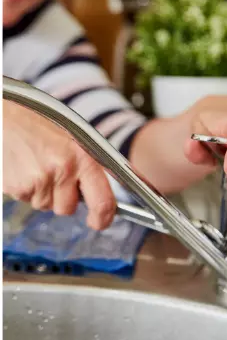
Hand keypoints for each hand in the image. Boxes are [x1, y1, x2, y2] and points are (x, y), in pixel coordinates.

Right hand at [3, 101, 115, 229]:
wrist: (4, 118)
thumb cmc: (38, 124)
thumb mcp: (73, 139)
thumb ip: (89, 166)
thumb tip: (103, 193)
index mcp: (83, 157)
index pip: (103, 201)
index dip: (103, 218)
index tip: (99, 221)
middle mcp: (64, 170)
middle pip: (68, 209)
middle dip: (64, 200)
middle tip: (55, 176)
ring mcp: (39, 181)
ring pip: (46, 206)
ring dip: (43, 193)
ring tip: (36, 166)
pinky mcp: (18, 188)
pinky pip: (28, 201)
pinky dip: (27, 190)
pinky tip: (24, 169)